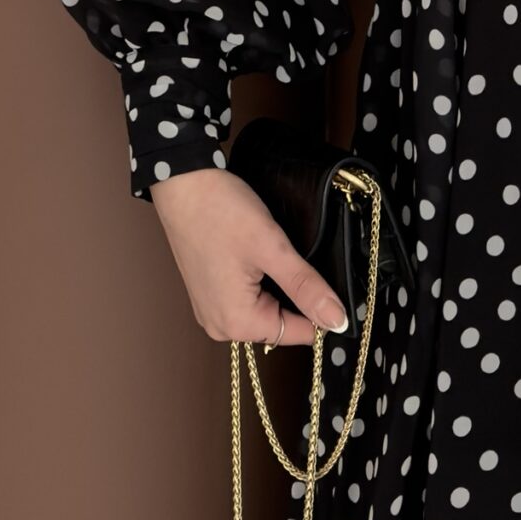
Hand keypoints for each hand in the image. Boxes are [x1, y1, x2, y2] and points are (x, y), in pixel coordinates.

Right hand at [148, 166, 350, 346]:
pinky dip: (263, 283)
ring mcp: (212, 310)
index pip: (299, 334)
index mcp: (236, 323)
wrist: (183, 185)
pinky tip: (263, 258)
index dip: (323, 313)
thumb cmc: (221, 213)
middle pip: (282, 323)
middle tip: (299, 260)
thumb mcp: (272, 249)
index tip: (334, 287)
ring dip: (281, 288)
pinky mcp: (211, 293)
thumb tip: (337, 320)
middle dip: (299, 297)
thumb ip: (306, 288)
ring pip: (266, 310)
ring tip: (278, 255)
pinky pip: (249, 299)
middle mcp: (220, 326)